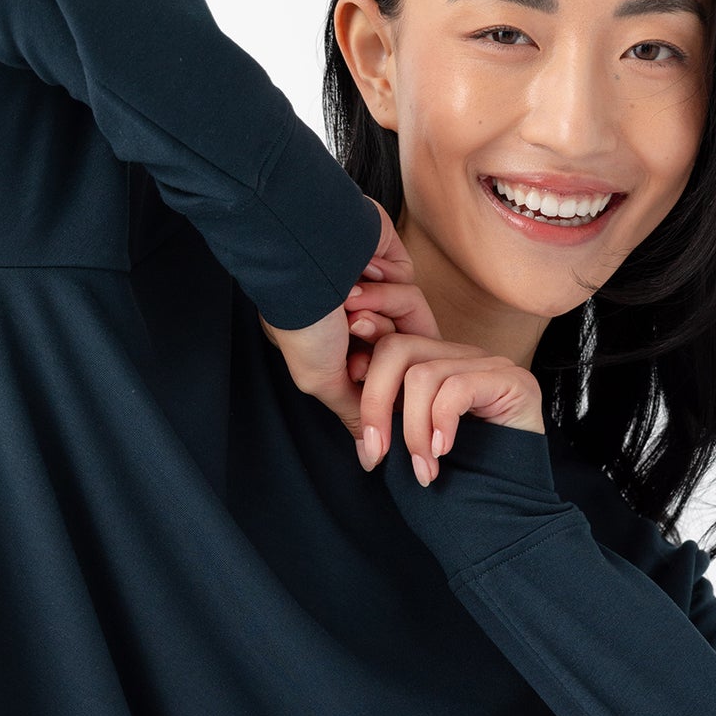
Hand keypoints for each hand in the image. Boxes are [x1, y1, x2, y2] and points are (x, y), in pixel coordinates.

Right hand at [257, 198, 439, 437]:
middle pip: (397, 355)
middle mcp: (356, 322)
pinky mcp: (394, 267)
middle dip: (380, 349)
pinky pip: (412, 293)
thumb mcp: (321, 379)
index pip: (375, 379)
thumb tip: (370, 458)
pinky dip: (388, 292)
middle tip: (355, 334)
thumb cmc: (303, 319)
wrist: (307, 257)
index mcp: (333, 347)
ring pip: (407, 325)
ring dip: (380, 319)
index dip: (373, 380)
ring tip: (351, 304)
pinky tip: (361, 279)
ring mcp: (376, 293)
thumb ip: (354, 412)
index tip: (355, 371)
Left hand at [350, 325, 544, 484]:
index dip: (363, 379)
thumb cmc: (454, 484)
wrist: (507, 517)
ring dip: (413, 430)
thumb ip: (383, 413)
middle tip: (377, 455)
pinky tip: (443, 453)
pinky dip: (441, 424)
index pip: (387, 344)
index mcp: (434, 364)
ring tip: (423, 469)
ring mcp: (489, 364)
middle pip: (397, 349)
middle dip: (376, 405)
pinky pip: (457, 388)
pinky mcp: (513, 381)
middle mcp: (461, 356)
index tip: (362, 432)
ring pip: (423, 375)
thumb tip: (345, 390)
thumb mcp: (404, 442)